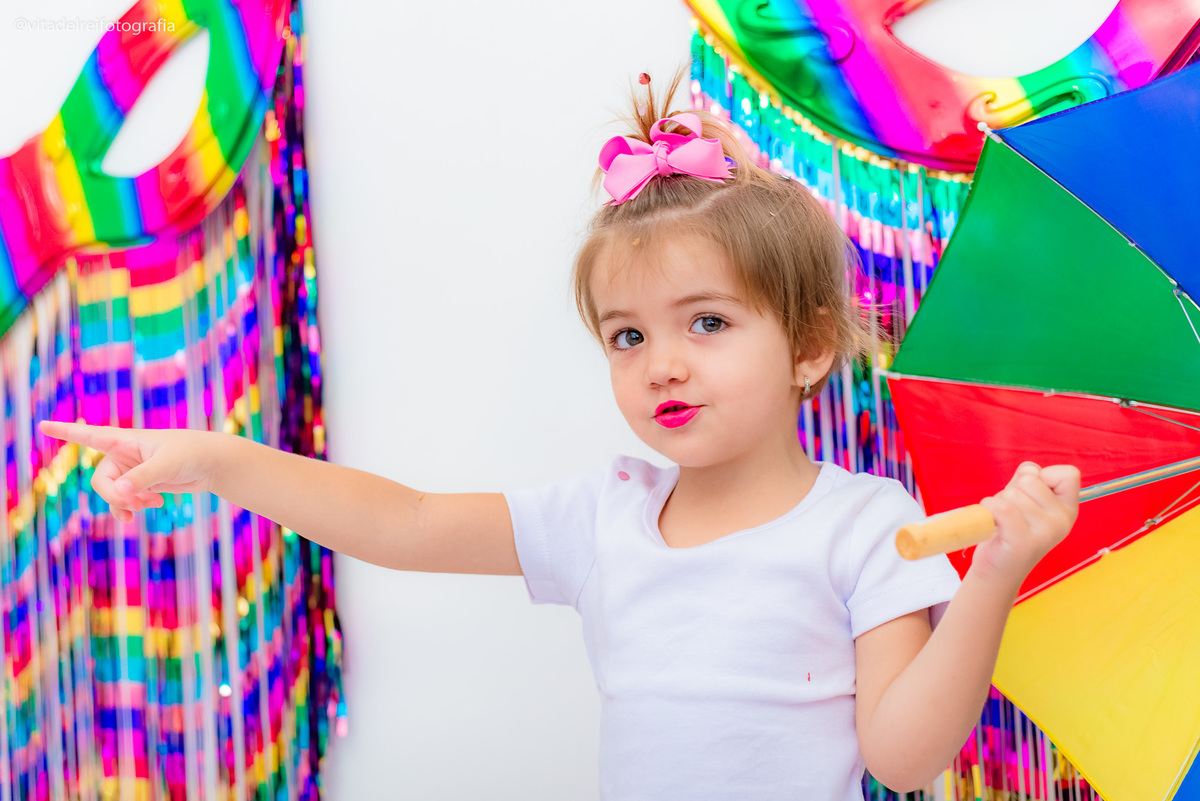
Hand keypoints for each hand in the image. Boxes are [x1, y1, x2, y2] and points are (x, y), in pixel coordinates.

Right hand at [39, 421, 220, 523]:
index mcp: (126, 440)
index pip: (89, 435)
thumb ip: (143, 478)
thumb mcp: (167, 464)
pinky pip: (124, 500)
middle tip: (136, 505)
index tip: (41, 425)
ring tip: (147, 506)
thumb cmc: (193, 453)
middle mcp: (124, 455)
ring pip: (112, 493)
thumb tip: (118, 492)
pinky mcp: (142, 484)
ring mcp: (132, 471)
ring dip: (124, 504)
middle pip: (101, 481)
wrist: (213, 464)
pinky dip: (130, 508)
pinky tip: (145, 511)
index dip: (65, 431)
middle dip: (114, 496)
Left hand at [972, 462, 1080, 587]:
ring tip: (1002, 522)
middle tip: (1010, 513)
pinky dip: (989, 508)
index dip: (1043, 475)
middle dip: (1013, 490)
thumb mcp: (1024, 501)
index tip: (1031, 494)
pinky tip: (992, 522)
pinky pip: (1002, 508)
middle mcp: (1062, 521)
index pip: (1069, 474)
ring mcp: (1045, 533)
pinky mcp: (1023, 542)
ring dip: (998, 502)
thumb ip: (1029, 480)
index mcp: (1067, 509)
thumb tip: (1029, 469)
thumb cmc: (1009, 530)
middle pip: (1031, 480)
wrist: (998, 572)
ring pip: (1013, 494)